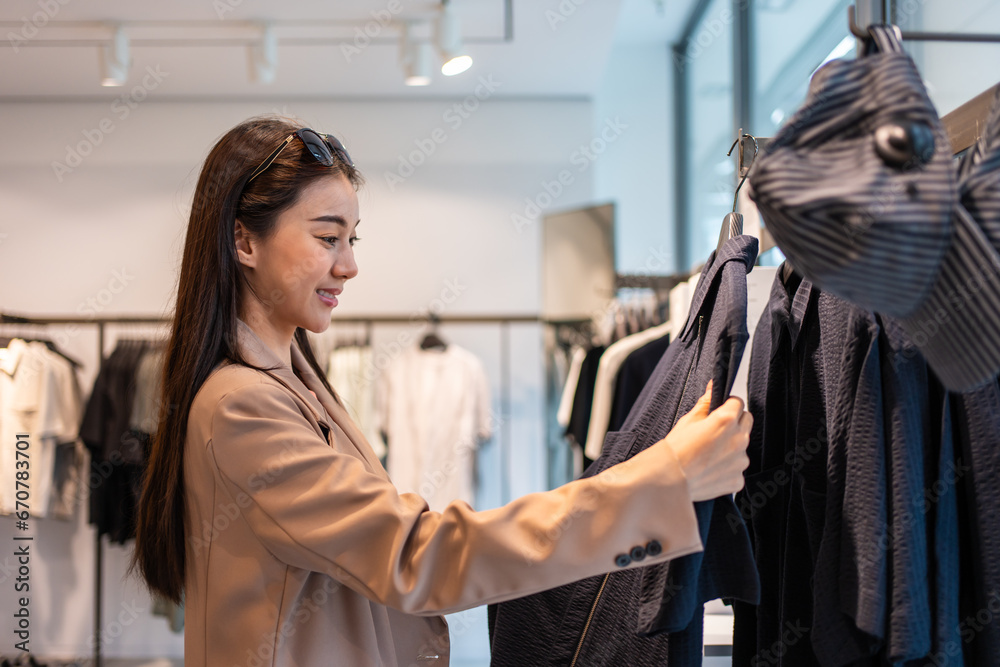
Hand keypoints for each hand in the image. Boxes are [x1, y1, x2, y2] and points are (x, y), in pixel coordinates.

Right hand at [653, 380, 751, 500]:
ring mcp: (740, 461)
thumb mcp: (688, 420)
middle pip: (746, 421)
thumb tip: (713, 385)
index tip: (718, 412)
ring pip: (742, 447)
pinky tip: (711, 470)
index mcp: (726, 420)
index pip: (738, 402)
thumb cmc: (675, 449)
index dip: (727, 405)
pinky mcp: (738, 479)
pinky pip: (737, 469)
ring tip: (709, 454)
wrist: (668, 479)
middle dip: (734, 423)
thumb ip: (705, 403)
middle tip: (714, 432)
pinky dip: (727, 469)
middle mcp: (739, 439)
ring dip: (732, 447)